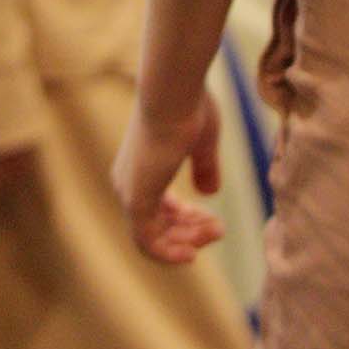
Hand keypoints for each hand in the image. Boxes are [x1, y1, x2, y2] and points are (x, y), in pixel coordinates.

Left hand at [112, 94, 223, 264]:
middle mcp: (129, 182)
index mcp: (140, 167)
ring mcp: (129, 192)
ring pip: (155, 236)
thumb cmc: (189, 109)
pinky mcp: (135, 200)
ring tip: (217, 232)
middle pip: (158, 225)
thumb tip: (208, 193)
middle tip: (220, 230)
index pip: (160, 207)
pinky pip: (147, 242)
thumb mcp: (201, 143)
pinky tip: (191, 254)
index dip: (188, 219)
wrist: (173, 94)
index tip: (215, 220)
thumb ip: (204, 168)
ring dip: (187, 241)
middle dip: (191, 232)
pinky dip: (169, 253)